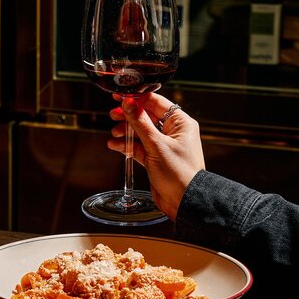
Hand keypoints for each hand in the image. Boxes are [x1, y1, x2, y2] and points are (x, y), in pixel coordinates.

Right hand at [107, 93, 204, 220]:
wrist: (184, 201)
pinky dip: (127, 145)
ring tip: (115, 133)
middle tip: (114, 114)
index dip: (137, 98)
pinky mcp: (155, 158)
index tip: (121, 96)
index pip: (156, 103)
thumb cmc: (179, 173)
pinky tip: (115, 145)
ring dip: (126, 131)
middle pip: (146, 116)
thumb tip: (128, 103)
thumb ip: (140, 123)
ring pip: (140, 132)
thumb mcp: (156, 145)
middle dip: (129, 116)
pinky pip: (138, 147)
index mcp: (180, 123)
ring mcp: (163, 145)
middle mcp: (173, 132)